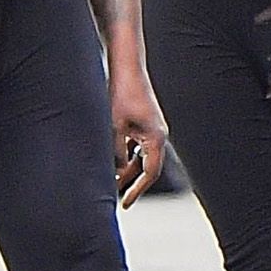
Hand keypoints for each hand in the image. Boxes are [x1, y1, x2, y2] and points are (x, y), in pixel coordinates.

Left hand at [108, 73, 169, 208]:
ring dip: (128, 169)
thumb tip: (115, 173)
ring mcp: (152, 129)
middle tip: (120, 200)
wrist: (127, 67)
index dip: (138, 189)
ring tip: (112, 183)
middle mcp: (158, 135)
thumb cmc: (122, 93)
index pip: (151, 172)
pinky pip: (138, 147)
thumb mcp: (115, 126)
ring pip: (142, 158)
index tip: (125, 203)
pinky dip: (127, 156)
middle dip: (133, 183)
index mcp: (156, 137)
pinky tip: (113, 163)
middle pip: (148, 167)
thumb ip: (115, 151)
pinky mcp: (145, 123)